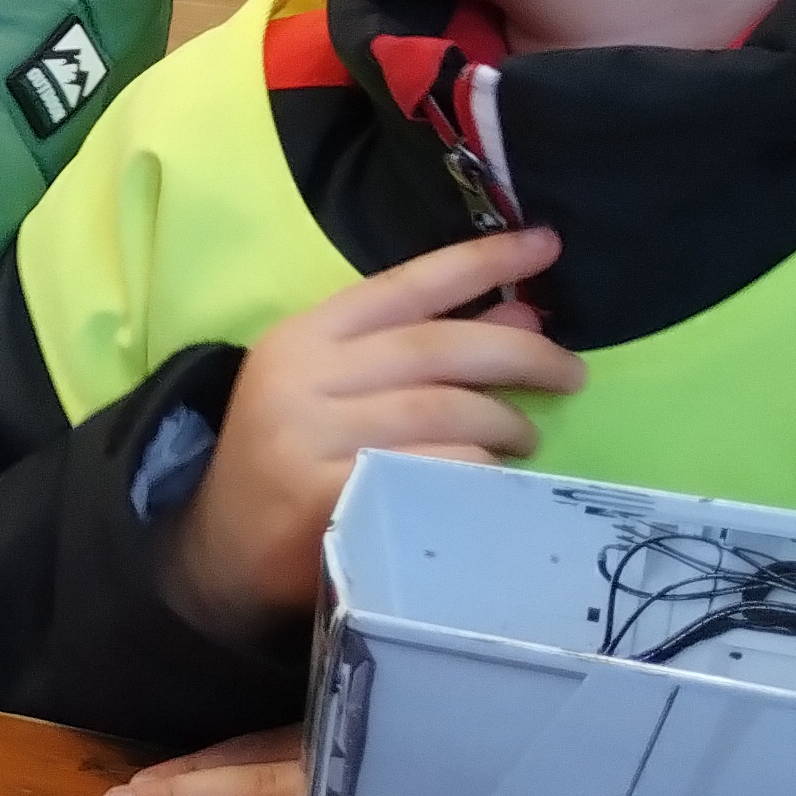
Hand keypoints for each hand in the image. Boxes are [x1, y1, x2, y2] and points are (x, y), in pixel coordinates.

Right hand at [168, 228, 582, 642]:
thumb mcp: (342, 388)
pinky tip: (490, 481)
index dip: (480, 262)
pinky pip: (437, 473)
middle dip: (521, 356)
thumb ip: (424, 352)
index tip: (546, 245)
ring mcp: (313, 440)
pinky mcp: (331, 500)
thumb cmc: (293, 458)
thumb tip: (525, 319)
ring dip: (505, 423)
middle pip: (436, 349)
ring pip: (444, 412)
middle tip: (571, 373)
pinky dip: (480, 472)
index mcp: (305, 337)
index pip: (404, 286)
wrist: (224, 550)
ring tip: (524, 438)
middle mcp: (303, 379)